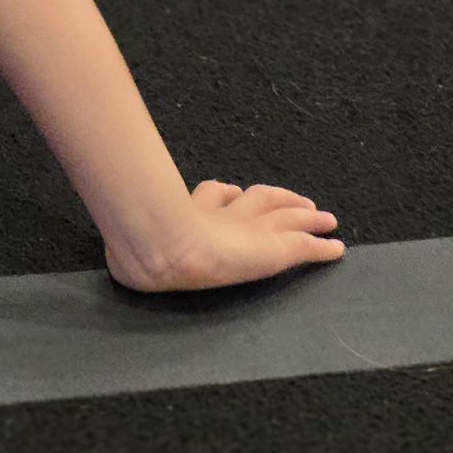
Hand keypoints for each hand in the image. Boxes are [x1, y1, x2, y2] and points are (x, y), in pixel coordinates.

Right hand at [106, 181, 343, 292]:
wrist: (165, 250)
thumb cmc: (146, 247)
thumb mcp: (131, 246)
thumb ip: (132, 250)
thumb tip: (115, 260)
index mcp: (192, 215)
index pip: (215, 198)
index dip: (227, 196)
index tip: (234, 192)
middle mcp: (224, 217)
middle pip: (257, 200)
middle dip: (275, 200)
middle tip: (294, 201)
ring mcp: (250, 232)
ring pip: (286, 217)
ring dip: (305, 215)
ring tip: (320, 216)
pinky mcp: (273, 251)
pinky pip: (305, 248)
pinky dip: (322, 247)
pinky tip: (337, 248)